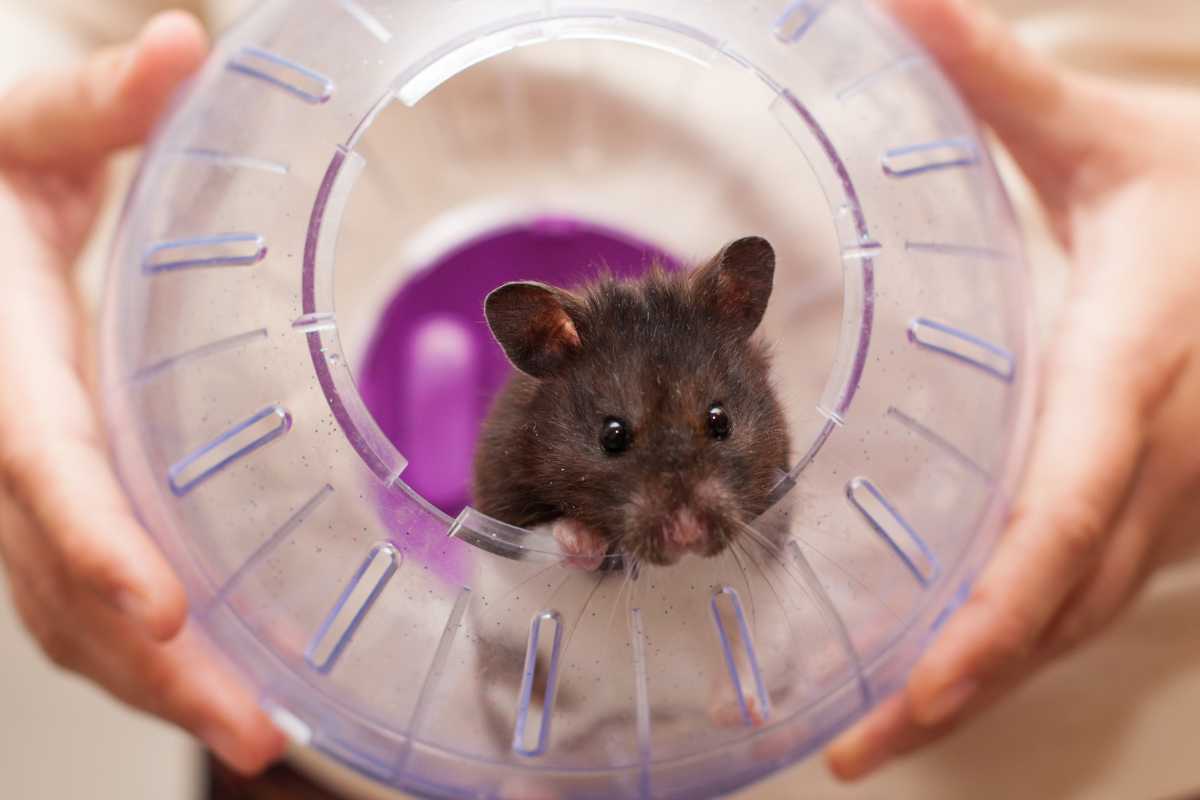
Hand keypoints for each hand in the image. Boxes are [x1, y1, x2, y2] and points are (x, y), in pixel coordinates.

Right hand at [0, 12, 284, 772]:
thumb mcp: (26, 111)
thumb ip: (94, 98)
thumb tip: (181, 45)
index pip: (40, 460)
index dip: (94, 543)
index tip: (165, 621)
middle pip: (61, 569)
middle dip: (155, 665)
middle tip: (257, 733)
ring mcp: (14, 466)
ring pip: (59, 602)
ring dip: (153, 680)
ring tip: (254, 733)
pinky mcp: (41, 482)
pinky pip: (72, 583)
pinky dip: (136, 643)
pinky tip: (202, 675)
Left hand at [827, 0, 1199, 778]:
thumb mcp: (1102, 137)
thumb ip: (996, 78)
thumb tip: (898, 1)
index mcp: (1131, 369)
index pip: (1060, 518)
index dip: (990, 616)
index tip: (909, 690)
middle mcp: (1156, 458)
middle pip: (1058, 605)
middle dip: (959, 688)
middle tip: (850, 752)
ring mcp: (1173, 497)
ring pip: (1078, 619)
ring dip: (984, 685)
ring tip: (879, 736)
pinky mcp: (1167, 508)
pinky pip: (1089, 596)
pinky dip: (1020, 645)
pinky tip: (950, 670)